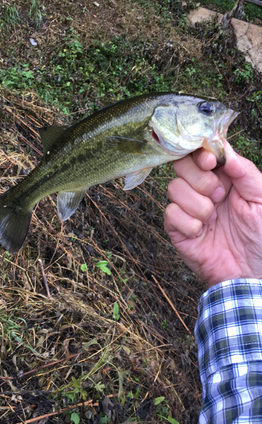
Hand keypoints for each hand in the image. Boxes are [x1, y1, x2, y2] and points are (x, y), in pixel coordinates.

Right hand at [164, 140, 261, 286]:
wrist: (250, 275)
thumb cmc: (261, 237)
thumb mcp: (261, 199)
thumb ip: (245, 171)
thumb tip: (225, 148)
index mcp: (223, 178)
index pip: (200, 154)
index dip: (200, 154)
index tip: (210, 162)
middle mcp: (202, 190)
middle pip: (181, 166)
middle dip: (200, 179)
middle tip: (219, 196)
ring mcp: (188, 209)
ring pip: (174, 188)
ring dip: (198, 205)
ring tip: (213, 218)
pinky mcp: (177, 229)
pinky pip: (171, 214)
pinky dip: (188, 223)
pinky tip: (202, 232)